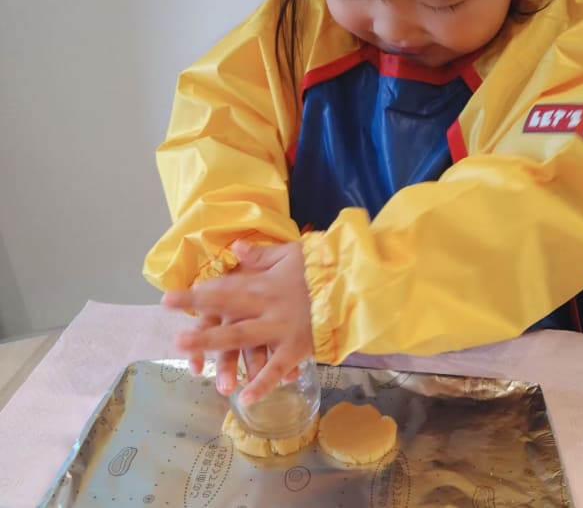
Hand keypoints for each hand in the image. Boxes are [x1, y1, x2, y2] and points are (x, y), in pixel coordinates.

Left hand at [162, 240, 313, 404]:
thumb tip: (235, 246)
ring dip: (221, 356)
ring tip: (197, 370)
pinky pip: (276, 367)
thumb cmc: (319, 268)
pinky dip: (262, 383)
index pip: (223, 289)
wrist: (352, 282)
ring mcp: (281, 329)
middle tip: (175, 341)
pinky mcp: (298, 347)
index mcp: (262, 284)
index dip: (195, 295)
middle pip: (228, 318)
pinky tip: (243, 398)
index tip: (168, 300)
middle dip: (201, 330)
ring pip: (246, 343)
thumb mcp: (289, 253)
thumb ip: (260, 254)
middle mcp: (267, 307)